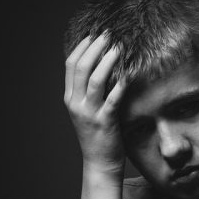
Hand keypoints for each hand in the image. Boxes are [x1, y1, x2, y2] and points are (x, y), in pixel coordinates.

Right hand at [64, 33, 127, 173]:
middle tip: (108, 35)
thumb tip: (103, 66)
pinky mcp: (105, 122)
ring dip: (107, 61)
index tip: (94, 35)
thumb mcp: (88, 110)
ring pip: (95, 79)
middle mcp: (76, 104)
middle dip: (95, 47)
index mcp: (70, 99)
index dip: (82, 47)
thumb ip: (90, 91)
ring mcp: (89, 113)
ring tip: (119, 48)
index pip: (70, 65)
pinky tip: (128, 74)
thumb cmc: (98, 135)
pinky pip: (113, 99)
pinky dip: (120, 84)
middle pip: (80, 67)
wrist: (100, 163)